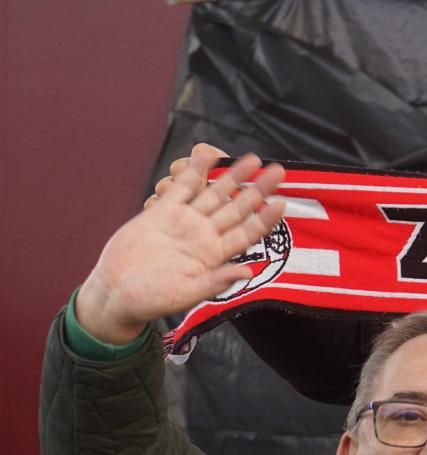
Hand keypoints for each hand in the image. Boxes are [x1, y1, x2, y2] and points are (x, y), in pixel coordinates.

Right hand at [75, 150, 285, 342]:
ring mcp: (185, 221)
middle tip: (278, 171)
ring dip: (232, 176)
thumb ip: (216, 282)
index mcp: (215, 255)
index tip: (282, 203)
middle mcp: (205, 235)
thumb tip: (248, 273)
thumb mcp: (186, 294)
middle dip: (258, 189)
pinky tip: (207, 155)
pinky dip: (194, 171)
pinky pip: (182, 188)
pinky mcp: (162, 212)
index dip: (265, 218)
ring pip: (214, 193)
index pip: (247, 233)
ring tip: (252, 159)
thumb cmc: (152, 299)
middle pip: (237, 208)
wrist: (117, 292)